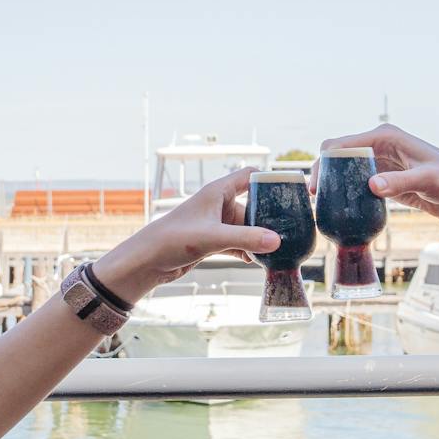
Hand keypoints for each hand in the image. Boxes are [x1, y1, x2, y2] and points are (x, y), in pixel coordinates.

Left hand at [92, 167, 281, 301]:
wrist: (146, 262)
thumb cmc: (172, 240)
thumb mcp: (212, 237)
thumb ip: (246, 239)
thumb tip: (277, 241)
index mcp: (217, 192)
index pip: (249, 176)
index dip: (269, 180)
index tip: (291, 191)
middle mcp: (218, 205)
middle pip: (252, 205)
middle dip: (269, 217)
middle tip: (292, 229)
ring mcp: (216, 224)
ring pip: (246, 227)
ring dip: (260, 237)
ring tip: (281, 248)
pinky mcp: (212, 241)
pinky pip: (238, 242)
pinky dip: (248, 250)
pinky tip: (260, 261)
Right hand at [315, 125, 438, 223]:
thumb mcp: (427, 180)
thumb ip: (400, 182)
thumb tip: (371, 185)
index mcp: (385, 136)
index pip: (342, 144)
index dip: (324, 162)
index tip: (316, 186)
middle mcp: (378, 144)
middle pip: (338, 155)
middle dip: (323, 172)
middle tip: (316, 197)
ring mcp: (379, 160)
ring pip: (344, 168)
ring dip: (332, 182)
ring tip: (321, 204)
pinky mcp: (382, 176)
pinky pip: (356, 181)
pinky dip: (345, 191)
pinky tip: (339, 207)